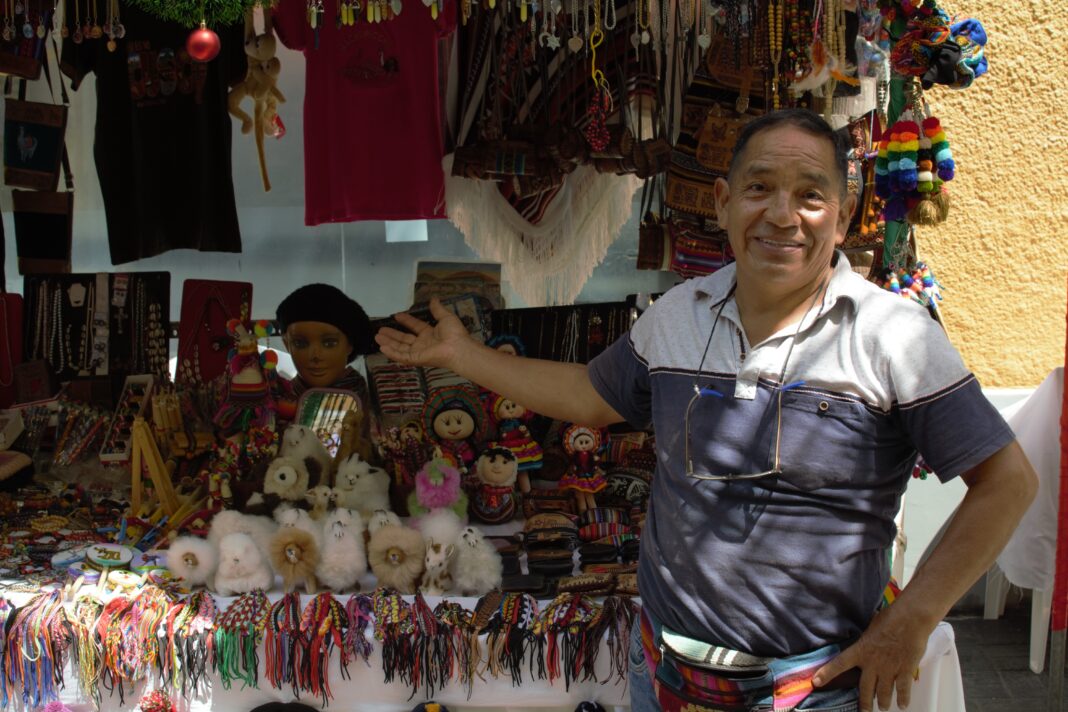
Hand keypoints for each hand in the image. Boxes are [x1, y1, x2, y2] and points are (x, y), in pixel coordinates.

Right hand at [375, 298, 470, 368]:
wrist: (458, 348)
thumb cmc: (455, 334)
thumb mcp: (446, 317)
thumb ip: (438, 309)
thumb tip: (434, 299)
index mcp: (430, 334)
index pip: (415, 327)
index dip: (406, 321)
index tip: (397, 315)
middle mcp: (423, 344)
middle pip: (404, 339)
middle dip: (392, 335)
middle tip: (380, 330)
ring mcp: (419, 352)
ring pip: (400, 348)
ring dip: (388, 343)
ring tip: (377, 337)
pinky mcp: (416, 359)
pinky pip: (401, 357)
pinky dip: (392, 353)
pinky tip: (382, 348)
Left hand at [812, 606, 929, 710]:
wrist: (910, 619)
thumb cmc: (890, 618)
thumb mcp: (870, 628)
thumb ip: (866, 641)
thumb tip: (865, 643)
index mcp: (861, 650)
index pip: (839, 663)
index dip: (826, 673)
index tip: (816, 682)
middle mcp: (873, 663)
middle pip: (865, 689)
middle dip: (865, 703)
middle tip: (864, 711)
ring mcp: (889, 669)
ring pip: (884, 692)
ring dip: (883, 702)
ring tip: (883, 707)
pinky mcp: (905, 670)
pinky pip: (903, 689)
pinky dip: (903, 698)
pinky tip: (902, 705)